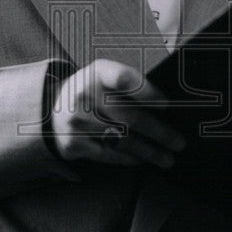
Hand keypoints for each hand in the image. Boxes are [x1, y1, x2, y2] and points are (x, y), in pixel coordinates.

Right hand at [51, 60, 185, 168]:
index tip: (167, 105)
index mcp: (97, 72)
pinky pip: (109, 154)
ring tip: (167, 158)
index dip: (146, 92)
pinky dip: (130, 158)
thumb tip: (166, 110)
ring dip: (150, 152)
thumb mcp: (105, 76)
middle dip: (160, 133)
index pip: (123, 78)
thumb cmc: (92, 91)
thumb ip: (130, 86)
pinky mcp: (73, 144)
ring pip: (123, 140)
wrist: (53, 108)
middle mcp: (84, 95)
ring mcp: (77, 121)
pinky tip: (143, 159)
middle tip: (178, 143)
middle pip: (130, 117)